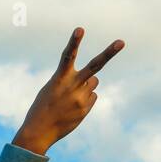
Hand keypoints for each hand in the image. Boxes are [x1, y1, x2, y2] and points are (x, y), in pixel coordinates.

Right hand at [12, 28, 123, 154]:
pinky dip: (85, 100)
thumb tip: (94, 83)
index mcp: (59, 78)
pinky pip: (92, 96)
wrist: (38, 132)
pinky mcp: (86, 108)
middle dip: (109, 53)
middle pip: (95, 66)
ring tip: (70, 97)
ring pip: (94, 82)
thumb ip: (71, 81)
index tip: (80, 29)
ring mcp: (81, 97)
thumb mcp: (51, 89)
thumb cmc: (42, 107)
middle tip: (122, 42)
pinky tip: (72, 108)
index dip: (74, 42)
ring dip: (86, 86)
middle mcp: (73, 86)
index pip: (68, 56)